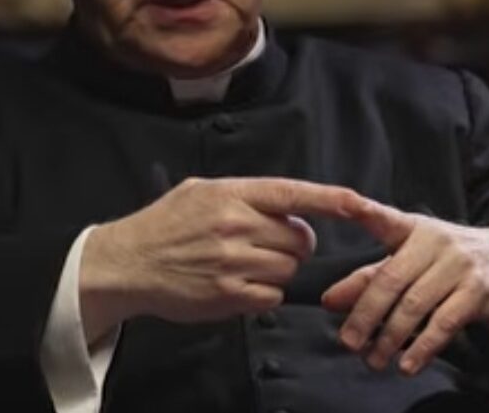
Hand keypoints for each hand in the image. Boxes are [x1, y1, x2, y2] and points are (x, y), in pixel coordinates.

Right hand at [80, 176, 362, 338]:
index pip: (293, 194)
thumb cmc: (166, 224)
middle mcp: (235, 225)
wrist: (128, 263)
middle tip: (269, 244)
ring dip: (277, 270)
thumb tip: (287, 203)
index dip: (331, 198)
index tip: (360, 203)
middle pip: (299, 238)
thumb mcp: (200, 190)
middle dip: (294, 243)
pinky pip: (272, 297)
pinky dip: (264, 294)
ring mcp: (232, 262)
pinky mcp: (228, 296)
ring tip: (246, 264)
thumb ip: (244, 194)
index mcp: (232, 193)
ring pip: (288, 269)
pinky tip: (239, 284)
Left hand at [322, 201, 488, 374]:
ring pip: (415, 304)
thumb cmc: (446, 259)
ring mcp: (458, 265)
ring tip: (374, 359)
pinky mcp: (477, 291)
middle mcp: (434, 241)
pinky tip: (407, 363)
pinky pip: (444, 323)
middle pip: (391, 278)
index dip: (365, 210)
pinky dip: (423, 347)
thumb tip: (330, 301)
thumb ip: (368, 278)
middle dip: (365, 314)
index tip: (347, 204)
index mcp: (412, 228)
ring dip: (390, 337)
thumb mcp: (408, 258)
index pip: (385, 217)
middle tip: (348, 341)